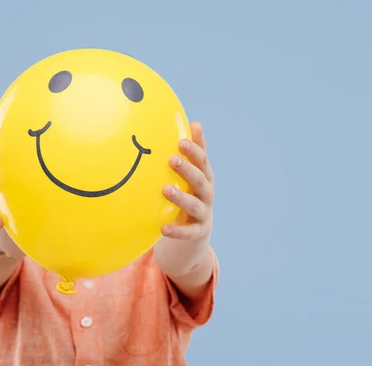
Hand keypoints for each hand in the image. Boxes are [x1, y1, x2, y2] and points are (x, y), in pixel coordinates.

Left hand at [161, 122, 213, 252]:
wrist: (196, 236)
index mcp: (204, 178)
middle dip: (187, 170)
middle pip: (200, 180)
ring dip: (181, 198)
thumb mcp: (189, 177)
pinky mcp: (197, 233)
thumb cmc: (189, 197)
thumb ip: (190, 155)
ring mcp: (204, 214)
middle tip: (172, 159)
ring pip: (195, 205)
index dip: (195, 150)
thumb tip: (193, 122)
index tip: (181, 141)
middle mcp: (206, 194)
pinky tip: (164, 228)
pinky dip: (177, 231)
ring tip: (165, 190)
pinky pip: (188, 232)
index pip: (202, 161)